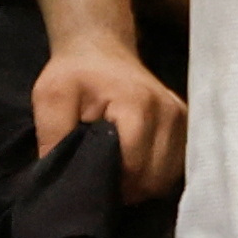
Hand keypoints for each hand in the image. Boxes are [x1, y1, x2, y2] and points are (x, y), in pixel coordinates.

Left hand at [30, 35, 188, 204]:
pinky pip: (174, 168)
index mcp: (138, 105)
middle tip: (100, 180)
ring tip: (116, 173)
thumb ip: (52, 137)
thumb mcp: (50, 97)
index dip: (110, 183)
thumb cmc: (75, 74)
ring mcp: (182, 119)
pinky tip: (133, 166)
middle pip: (153, 178)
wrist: (102, 49)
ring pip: (166, 178)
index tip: (89, 182)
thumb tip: (58, 180)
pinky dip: (154, 174)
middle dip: (126, 188)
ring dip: (141, 184)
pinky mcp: (187, 125)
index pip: (133, 167)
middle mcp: (169, 113)